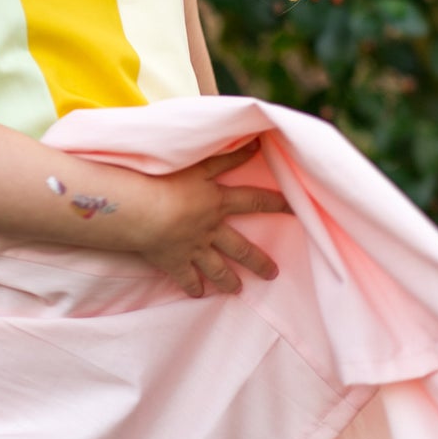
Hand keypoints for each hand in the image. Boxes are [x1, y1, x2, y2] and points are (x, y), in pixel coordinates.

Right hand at [132, 136, 291, 297]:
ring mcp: (193, 249)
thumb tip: (257, 143)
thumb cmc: (168, 181)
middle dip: (258, 262)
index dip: (276, 204)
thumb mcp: (199, 165)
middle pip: (241, 248)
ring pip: (217, 268)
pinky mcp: (173, 261)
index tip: (295, 211)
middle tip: (272, 274)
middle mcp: (211, 230)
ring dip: (228, 280)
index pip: (254, 201)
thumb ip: (227, 156)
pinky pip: (186, 278)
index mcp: (218, 203)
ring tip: (238, 290)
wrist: (143, 211)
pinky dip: (192, 287)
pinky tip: (198, 294)